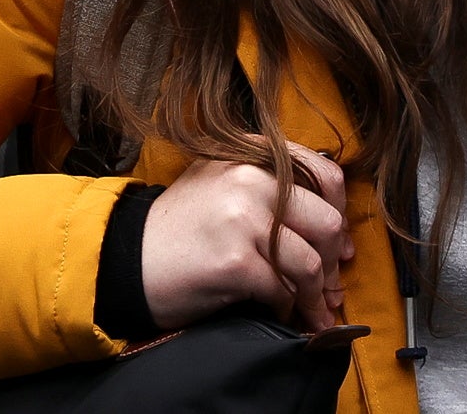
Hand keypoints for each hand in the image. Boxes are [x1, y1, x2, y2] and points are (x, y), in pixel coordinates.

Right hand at [141, 147, 349, 330]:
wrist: (127, 260)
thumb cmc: (181, 229)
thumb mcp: (224, 184)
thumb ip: (273, 189)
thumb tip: (335, 228)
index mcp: (252, 154)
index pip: (325, 175)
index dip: (339, 214)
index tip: (339, 245)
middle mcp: (250, 178)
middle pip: (327, 222)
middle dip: (332, 263)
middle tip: (328, 286)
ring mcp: (242, 219)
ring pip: (311, 263)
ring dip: (315, 295)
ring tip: (312, 311)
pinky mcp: (236, 261)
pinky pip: (283, 290)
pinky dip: (287, 308)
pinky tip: (278, 313)